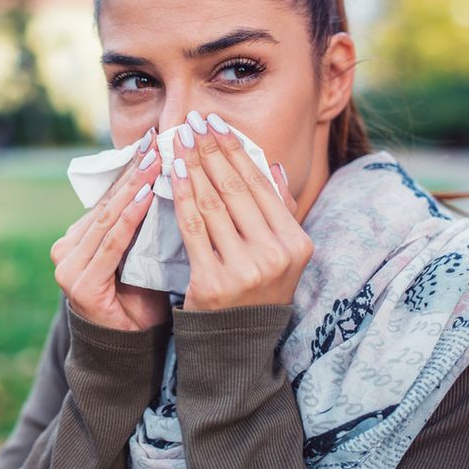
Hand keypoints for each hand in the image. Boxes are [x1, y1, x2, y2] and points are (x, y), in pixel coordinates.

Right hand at [51, 129, 171, 330]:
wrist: (130, 349)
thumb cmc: (142, 298)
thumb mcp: (142, 253)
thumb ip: (143, 222)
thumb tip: (169, 175)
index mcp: (78, 239)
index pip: (109, 198)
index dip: (131, 170)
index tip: (152, 142)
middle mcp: (67, 250)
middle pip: (108, 203)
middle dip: (134, 171)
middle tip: (155, 142)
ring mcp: (69, 267)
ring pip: (108, 219)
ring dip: (134, 187)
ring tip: (154, 161)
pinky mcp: (79, 284)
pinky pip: (111, 244)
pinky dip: (130, 218)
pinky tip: (146, 196)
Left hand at [169, 111, 312, 310]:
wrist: (235, 347)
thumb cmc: (255, 292)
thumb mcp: (279, 255)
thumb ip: (278, 211)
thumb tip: (272, 166)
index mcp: (297, 243)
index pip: (261, 186)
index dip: (236, 150)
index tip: (216, 124)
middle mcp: (276, 255)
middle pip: (236, 189)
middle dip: (211, 150)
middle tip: (192, 121)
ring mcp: (246, 269)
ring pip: (213, 203)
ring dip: (193, 165)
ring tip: (178, 140)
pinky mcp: (214, 282)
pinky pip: (193, 228)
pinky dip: (181, 195)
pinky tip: (172, 173)